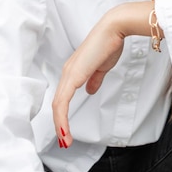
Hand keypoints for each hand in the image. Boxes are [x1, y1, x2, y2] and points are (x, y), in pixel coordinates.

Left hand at [52, 1, 152, 147]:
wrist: (114, 29)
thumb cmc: (109, 43)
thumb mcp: (102, 67)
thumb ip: (95, 79)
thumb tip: (90, 90)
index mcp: (74, 71)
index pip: (63, 97)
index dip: (63, 115)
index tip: (67, 131)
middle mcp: (68, 72)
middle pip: (57, 104)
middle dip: (59, 125)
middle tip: (65, 142)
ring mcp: (69, 73)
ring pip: (58, 105)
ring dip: (60, 125)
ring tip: (65, 142)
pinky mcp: (74, 75)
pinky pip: (63, 101)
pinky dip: (63, 118)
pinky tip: (65, 130)